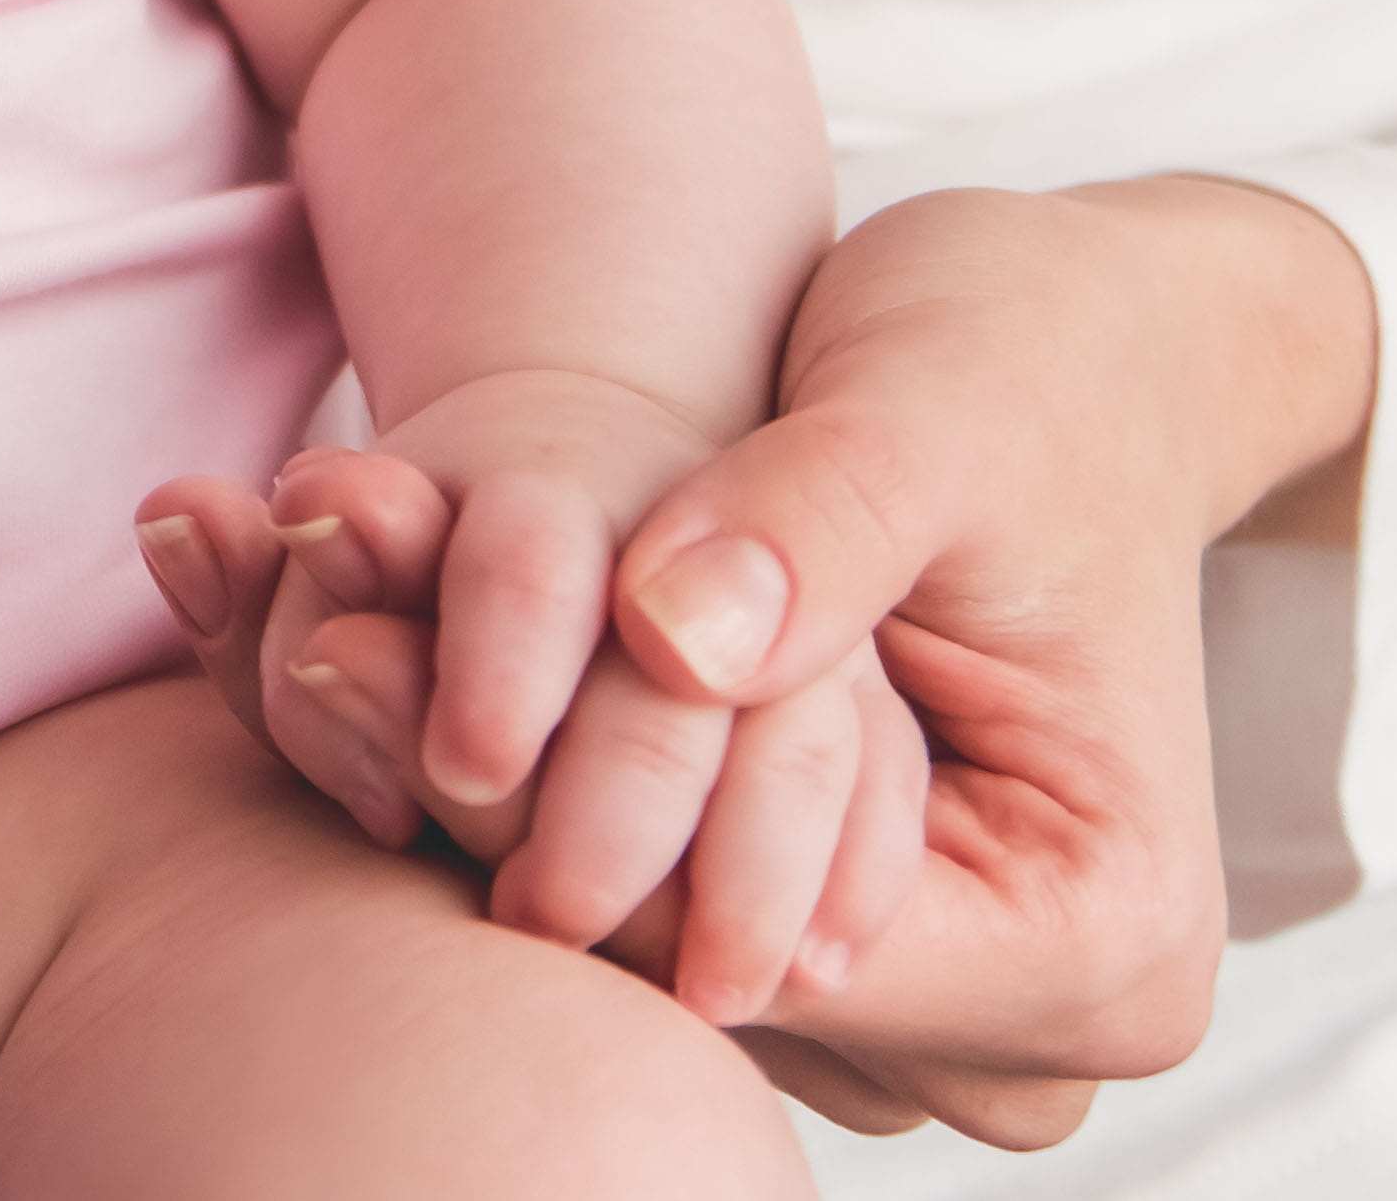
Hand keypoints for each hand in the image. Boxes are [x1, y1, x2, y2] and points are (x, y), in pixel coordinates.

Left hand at [156, 180, 1369, 1142]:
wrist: (1086, 355)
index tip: (352, 658)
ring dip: (485, 809)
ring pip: (648, 944)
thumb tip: (672, 636)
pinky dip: (534, 788)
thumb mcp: (933, 413)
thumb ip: (818, 529)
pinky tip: (394, 661)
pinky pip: (655, 895)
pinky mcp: (825, 933)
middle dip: (488, 813)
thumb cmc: (1034, 368)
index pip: (754, 952)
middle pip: (683, 967)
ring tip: (316, 640)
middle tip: (302, 643)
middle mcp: (1018, 1042)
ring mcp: (920, 1014)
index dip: (551, 815)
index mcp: (1095, 946)